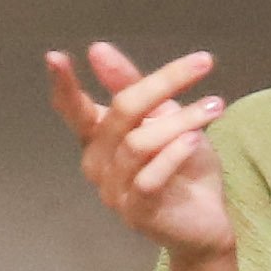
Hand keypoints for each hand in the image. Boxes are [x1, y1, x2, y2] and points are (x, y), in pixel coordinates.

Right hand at [47, 42, 233, 259]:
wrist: (207, 221)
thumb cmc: (182, 165)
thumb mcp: (163, 117)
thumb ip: (132, 86)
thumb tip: (97, 49)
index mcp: (97, 137)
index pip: (73, 108)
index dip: (63, 85)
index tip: (55, 56)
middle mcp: (97, 163)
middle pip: (121, 113)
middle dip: (162, 84)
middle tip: (202, 63)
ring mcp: (113, 190)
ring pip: (139, 143)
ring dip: (182, 120)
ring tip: (215, 105)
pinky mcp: (136, 212)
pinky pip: (149, 178)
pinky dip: (174, 154)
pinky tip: (197, 140)